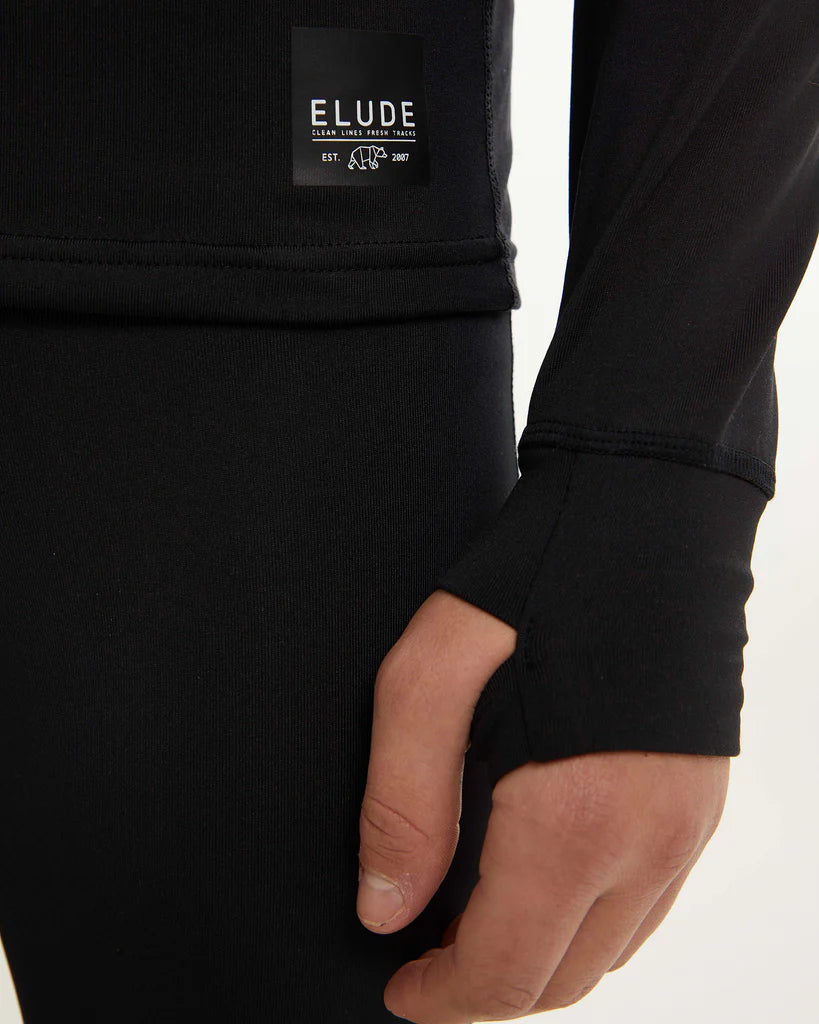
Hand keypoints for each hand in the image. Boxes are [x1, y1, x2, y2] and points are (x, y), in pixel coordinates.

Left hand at [357, 589, 729, 1022]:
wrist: (650, 512)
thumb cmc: (533, 577)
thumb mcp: (431, 672)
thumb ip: (403, 800)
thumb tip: (385, 909)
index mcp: (575, 820)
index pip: (505, 972)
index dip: (442, 1000)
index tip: (397, 990)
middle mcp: (647, 844)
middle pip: (561, 980)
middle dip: (485, 989)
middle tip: (424, 957)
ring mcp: (687, 828)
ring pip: (610, 952)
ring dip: (538, 960)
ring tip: (473, 921)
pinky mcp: (700, 802)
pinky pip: (645, 906)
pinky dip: (588, 922)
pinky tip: (542, 877)